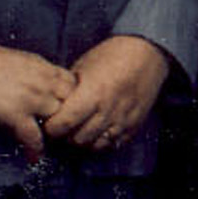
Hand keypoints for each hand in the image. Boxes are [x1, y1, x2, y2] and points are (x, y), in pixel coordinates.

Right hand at [0, 45, 77, 161]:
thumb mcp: (27, 61)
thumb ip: (43, 74)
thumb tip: (52, 85)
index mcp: (47, 69)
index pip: (75, 87)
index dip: (73, 99)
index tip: (68, 110)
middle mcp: (45, 84)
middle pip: (71, 105)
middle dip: (68, 117)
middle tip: (61, 130)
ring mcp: (32, 100)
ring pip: (57, 121)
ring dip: (53, 133)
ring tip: (48, 144)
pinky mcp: (15, 114)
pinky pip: (32, 136)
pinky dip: (34, 148)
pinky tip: (34, 157)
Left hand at [41, 36, 169, 153]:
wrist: (146, 53)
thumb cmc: (112, 55)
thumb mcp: (83, 66)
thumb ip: (69, 90)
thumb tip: (53, 106)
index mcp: (92, 93)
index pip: (63, 124)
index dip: (52, 127)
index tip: (50, 122)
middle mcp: (108, 110)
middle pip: (77, 139)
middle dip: (66, 135)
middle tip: (64, 127)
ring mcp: (123, 120)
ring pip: (94, 145)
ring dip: (84, 140)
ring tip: (81, 129)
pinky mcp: (134, 125)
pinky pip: (113, 144)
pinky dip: (103, 141)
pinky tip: (98, 130)